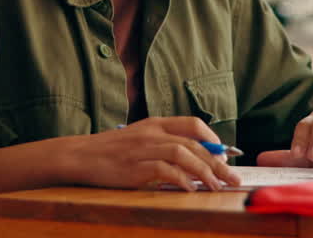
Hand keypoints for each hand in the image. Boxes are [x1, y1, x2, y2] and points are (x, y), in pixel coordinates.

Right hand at [57, 117, 240, 191]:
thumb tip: (193, 158)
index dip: (213, 140)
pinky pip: (165, 171)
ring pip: (184, 155)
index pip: (193, 124)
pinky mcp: (135, 167)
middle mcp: (152, 133)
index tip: (225, 156)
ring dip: (205, 172)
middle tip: (233, 178)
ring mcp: (143, 149)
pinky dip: (181, 180)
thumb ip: (162, 143)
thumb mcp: (139, 138)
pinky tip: (190, 189)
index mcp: (155, 124)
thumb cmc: (110, 150)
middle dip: (219, 162)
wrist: (80, 156)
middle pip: (195, 144)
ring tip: (216, 187)